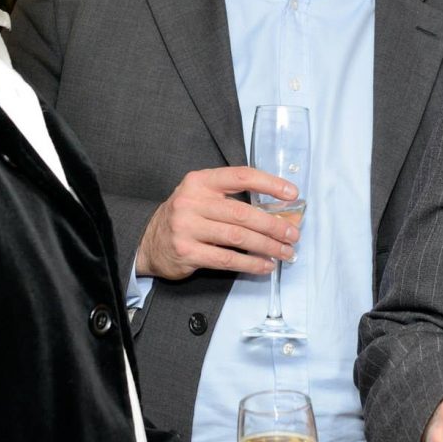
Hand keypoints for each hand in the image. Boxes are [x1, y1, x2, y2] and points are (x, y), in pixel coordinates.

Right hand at [138, 167, 300, 279]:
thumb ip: (232, 198)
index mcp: (200, 181)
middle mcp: (192, 201)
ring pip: (238, 237)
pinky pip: (227, 259)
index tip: (292, 194)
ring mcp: (188, 227)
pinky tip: (265, 265)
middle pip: (243, 212)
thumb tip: (277, 210)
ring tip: (284, 252)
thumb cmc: (186, 217)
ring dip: (267, 246)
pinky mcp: (187, 252)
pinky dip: (250, 264)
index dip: (270, 184)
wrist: (149, 242)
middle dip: (274, 225)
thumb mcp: (202, 197)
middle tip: (293, 234)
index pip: (241, 176)